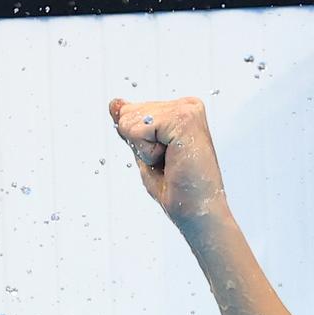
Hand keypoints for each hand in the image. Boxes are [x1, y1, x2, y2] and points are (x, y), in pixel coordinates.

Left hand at [108, 97, 228, 227]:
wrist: (198, 211)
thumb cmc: (176, 188)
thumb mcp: (144, 152)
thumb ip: (131, 126)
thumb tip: (114, 103)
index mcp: (180, 109)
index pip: (129, 112)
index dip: (136, 142)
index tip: (164, 158)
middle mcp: (187, 104)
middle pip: (127, 114)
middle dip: (138, 145)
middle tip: (168, 163)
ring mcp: (187, 109)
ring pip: (129, 121)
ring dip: (144, 151)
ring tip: (171, 162)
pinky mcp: (184, 119)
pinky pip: (138, 130)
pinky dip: (147, 153)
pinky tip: (172, 161)